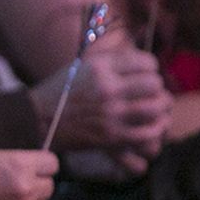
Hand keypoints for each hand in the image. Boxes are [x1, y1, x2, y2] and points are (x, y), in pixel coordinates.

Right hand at [0, 150, 56, 199]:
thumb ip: (19, 161)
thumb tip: (38, 166)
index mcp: (20, 166)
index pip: (52, 164)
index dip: (43, 163)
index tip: (37, 165)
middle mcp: (24, 189)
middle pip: (50, 186)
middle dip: (38, 182)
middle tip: (21, 180)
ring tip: (14, 196)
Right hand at [29, 48, 171, 167]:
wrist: (38, 119)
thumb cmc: (61, 90)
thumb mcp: (83, 66)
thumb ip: (112, 63)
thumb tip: (144, 65)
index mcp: (100, 67)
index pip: (145, 62)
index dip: (151, 68)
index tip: (146, 74)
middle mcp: (107, 88)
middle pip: (154, 84)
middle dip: (157, 88)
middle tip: (152, 93)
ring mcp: (111, 113)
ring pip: (155, 108)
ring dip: (160, 108)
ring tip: (157, 109)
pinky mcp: (112, 136)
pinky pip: (147, 133)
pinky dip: (155, 130)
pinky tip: (151, 127)